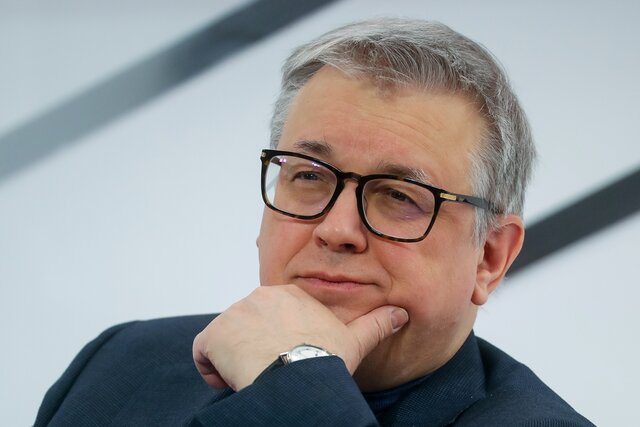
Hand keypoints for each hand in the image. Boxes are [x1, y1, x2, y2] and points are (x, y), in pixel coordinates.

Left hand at [192, 285, 407, 390]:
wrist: (299, 375)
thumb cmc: (325, 359)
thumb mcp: (354, 341)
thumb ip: (376, 324)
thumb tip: (401, 313)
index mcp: (290, 295)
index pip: (272, 318)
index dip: (277, 342)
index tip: (287, 360)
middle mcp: (260, 296)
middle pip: (249, 327)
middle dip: (255, 349)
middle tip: (273, 371)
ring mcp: (234, 313)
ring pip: (228, 340)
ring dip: (236, 360)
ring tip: (256, 378)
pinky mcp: (214, 334)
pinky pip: (204, 353)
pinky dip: (213, 370)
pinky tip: (233, 382)